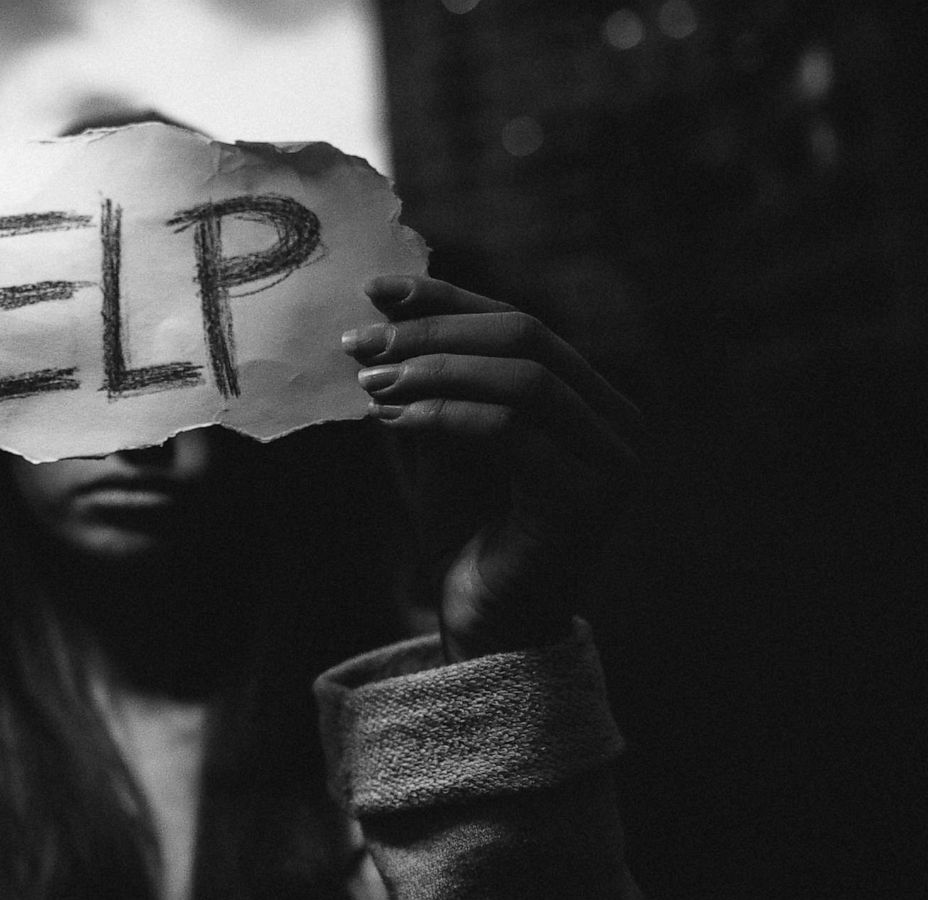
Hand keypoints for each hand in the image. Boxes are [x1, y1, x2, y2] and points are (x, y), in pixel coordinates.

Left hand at [342, 276, 643, 660]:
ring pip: (522, 378)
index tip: (375, 290)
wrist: (484, 628)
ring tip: (370, 383)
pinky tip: (391, 418)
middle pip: (525, 338)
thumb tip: (387, 306)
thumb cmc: (465, 533)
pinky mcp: (588, 498)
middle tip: (360, 343)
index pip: (518, 324)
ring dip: (434, 371)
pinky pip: (511, 432)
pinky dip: (444, 415)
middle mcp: (614, 421)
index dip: (447, 298)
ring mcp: (611, 460)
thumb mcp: (441, 438)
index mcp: (588, 397)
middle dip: (434, 332)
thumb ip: (431, 379)